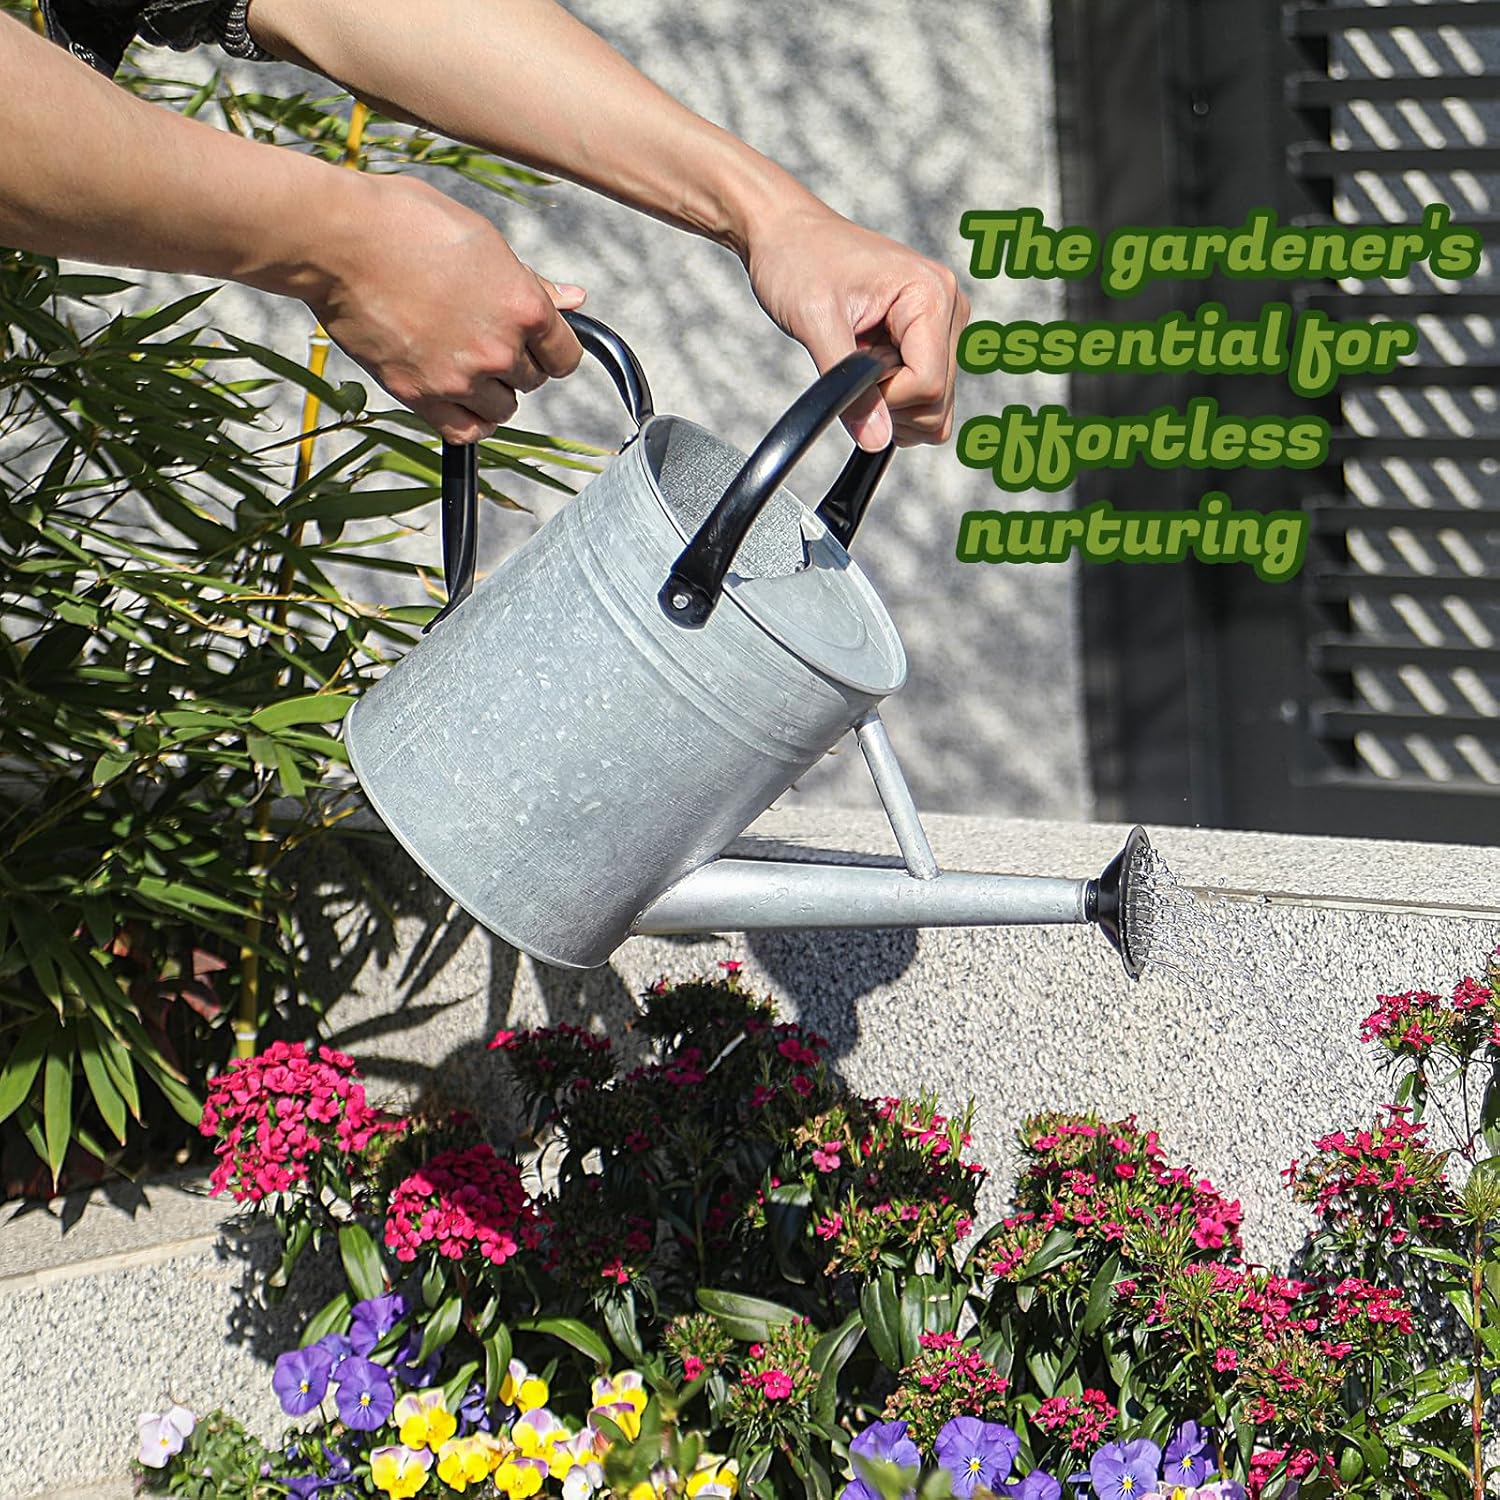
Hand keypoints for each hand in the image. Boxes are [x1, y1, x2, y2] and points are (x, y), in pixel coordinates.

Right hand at [308, 176, 584, 442]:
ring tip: (462, 361)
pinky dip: (468, 421)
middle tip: (480, 335)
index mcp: (523, 307)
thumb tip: (574, 299)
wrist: (336, 240)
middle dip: (514, 363)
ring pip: (501, 410)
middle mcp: (498, 349)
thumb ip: (532, 281)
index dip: (550, 349)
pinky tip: (457, 398)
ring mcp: (459, 378)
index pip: (565, 356)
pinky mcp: (420, 395)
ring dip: (490, 393)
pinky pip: (464, 432)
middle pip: (531, 381)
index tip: (533, 342)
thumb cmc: (405, 223)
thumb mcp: (482, 239)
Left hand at [743, 202, 968, 451]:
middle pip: (937, 403)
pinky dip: (891, 394)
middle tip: (850, 366)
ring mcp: (942, 324)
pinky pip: (922, 394)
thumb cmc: (798, 259)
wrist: (786, 233)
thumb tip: (876, 440)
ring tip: (857, 358)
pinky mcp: (928, 337)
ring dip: (890, 401)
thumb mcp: (816, 324)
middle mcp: (948, 307)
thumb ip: (849, 390)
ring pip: (934, 406)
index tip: (851, 375)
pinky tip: (867, 363)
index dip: (885, 400)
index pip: (929, 386)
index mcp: (931, 294)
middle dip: (889, 404)